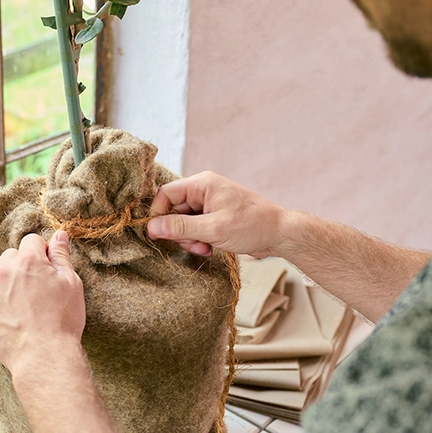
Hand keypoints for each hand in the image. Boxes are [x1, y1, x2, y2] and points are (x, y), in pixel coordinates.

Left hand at [0, 231, 84, 374]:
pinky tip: (10, 314)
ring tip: (19, 299)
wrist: (43, 356)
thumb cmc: (63, 320)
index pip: (31, 241)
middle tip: (36, 287)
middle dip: (22, 265)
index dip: (42, 253)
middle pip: (10, 255)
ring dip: (4, 279)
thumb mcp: (71, 283)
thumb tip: (59, 235)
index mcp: (29, 260)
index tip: (47, 269)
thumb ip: (61, 256)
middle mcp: (5, 270)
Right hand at [146, 171, 288, 257]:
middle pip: (173, 210)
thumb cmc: (252, 226)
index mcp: (202, 184)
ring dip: (190, 239)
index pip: (166, 194)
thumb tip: (151, 227)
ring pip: (183, 223)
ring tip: (205, 248)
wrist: (280, 235)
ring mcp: (210, 205)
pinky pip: (195, 228)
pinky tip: (210, 249)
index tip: (157, 234)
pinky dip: (199, 240)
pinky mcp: (215, 217)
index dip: (158, 214)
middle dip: (179, 231)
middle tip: (194, 244)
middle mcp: (204, 191)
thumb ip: (180, 227)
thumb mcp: (213, 229)